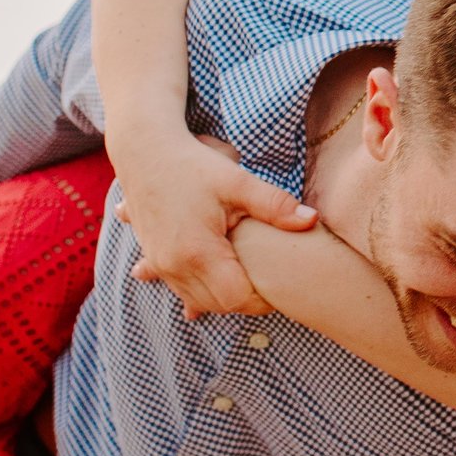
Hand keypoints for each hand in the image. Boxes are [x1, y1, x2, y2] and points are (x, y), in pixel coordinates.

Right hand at [109, 130, 317, 317]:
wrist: (144, 151)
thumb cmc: (191, 164)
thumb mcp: (237, 181)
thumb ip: (275, 205)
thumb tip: (311, 220)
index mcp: (197, 251)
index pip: (237, 298)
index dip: (263, 297)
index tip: (281, 282)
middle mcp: (174, 266)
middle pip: (219, 305)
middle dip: (246, 298)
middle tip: (270, 280)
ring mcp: (160, 265)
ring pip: (197, 300)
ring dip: (222, 295)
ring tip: (246, 279)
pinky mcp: (153, 258)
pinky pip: (179, 289)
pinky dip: (198, 291)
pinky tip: (207, 295)